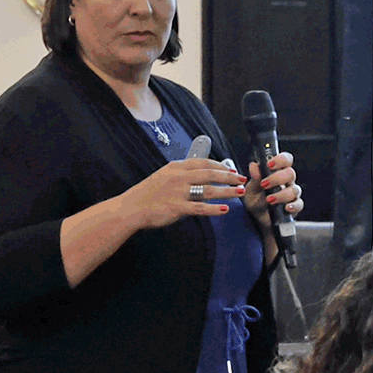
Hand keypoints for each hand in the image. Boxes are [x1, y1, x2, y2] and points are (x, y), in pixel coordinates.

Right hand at [120, 156, 244, 229]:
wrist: (131, 207)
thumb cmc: (147, 193)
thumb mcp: (163, 176)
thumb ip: (181, 174)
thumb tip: (199, 175)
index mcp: (176, 167)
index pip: (203, 162)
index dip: (220, 166)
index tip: (231, 170)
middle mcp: (179, 177)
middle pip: (210, 174)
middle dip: (229, 177)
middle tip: (241, 180)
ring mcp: (178, 193)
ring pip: (209, 190)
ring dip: (227, 191)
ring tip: (239, 193)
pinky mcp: (177, 208)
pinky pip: (200, 208)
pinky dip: (214, 209)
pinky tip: (225, 210)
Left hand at [244, 151, 302, 232]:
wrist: (258, 220)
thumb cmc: (255, 201)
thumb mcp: (250, 190)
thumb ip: (254, 178)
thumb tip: (254, 166)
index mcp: (277, 173)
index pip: (285, 160)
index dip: (280, 159)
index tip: (269, 164)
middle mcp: (286, 182)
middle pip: (290, 173)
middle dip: (277, 178)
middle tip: (264, 185)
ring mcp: (292, 194)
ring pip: (294, 189)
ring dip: (281, 194)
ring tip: (269, 200)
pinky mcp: (294, 207)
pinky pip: (299, 204)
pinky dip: (293, 206)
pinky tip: (285, 207)